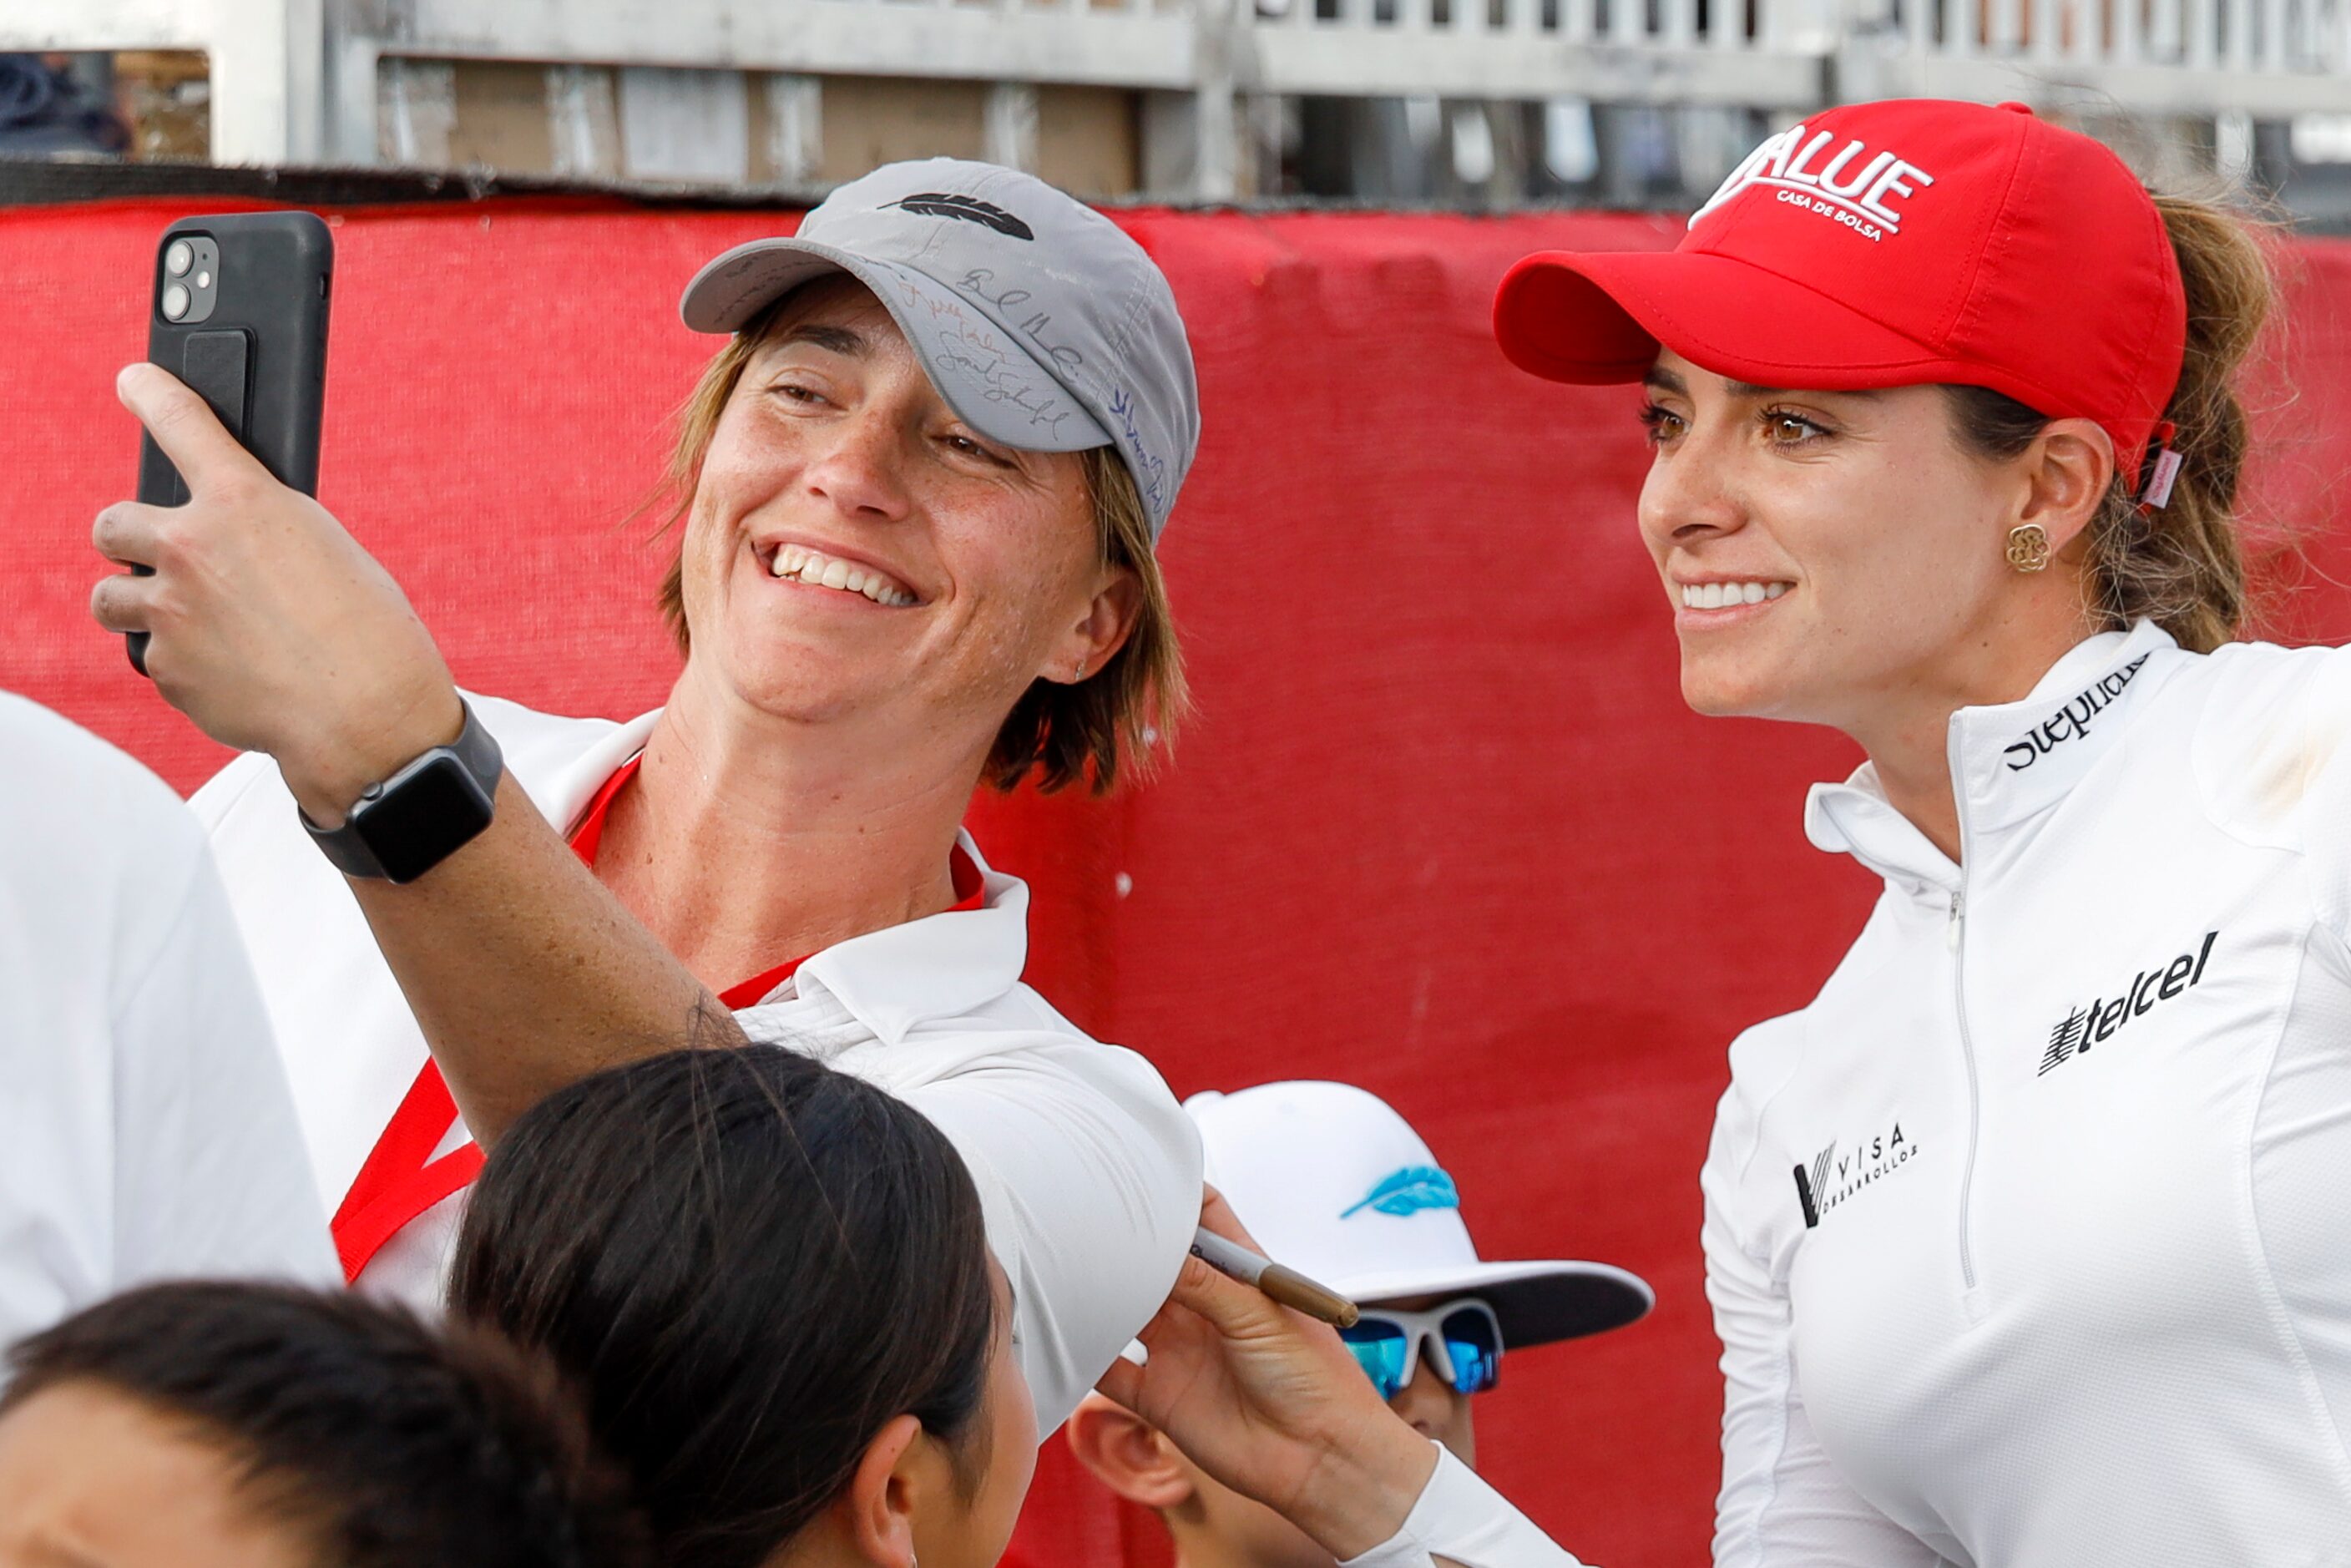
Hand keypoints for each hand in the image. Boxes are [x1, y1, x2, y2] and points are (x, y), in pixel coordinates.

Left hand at [90, 362, 460, 822]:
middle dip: (131, 540)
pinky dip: (183, 664)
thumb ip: (260, 534)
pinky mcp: (166, 668)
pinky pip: (152, 657)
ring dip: (142, 607)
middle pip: (112, 524)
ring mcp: (170, 611)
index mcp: (245, 501)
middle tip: (164, 556)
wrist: (367, 719)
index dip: (152, 392)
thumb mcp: (329, 553)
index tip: (135, 381)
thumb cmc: (369, 635)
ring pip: (111, 598)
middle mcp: (192, 547)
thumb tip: (222, 541)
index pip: (182, 422)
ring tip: (196, 626)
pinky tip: (233, 673)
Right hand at [1094, 1188, 1438, 1559]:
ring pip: (1125, 1309)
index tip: (1136, 1169)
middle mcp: (1204, 1307)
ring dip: (1100, 1292)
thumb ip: (1203, 1282)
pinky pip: (1110, 1369)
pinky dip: (1085, 1353)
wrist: (1321, 1460)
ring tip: (1066, 1265)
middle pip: (1155, 1260)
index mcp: (1239, 1275)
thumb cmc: (1314, 1378)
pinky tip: (1062, 1332)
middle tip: (1084, 1216)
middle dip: (1123, 1239)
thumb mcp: (1260, 1314)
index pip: (1202, 1217)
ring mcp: (1179, 1349)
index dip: (1173, 1192)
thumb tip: (1151, 1246)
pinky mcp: (1159, 1396)